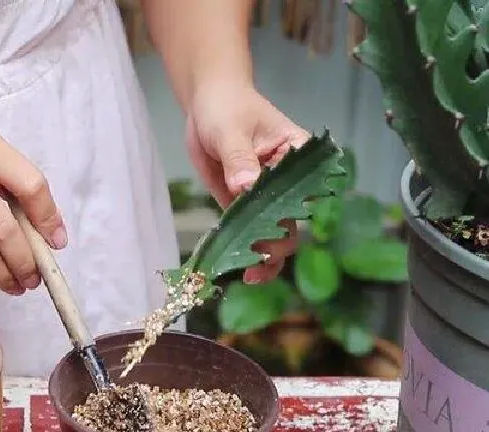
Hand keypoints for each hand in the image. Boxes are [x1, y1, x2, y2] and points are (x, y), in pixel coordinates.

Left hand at [186, 82, 309, 284]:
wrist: (205, 104)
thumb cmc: (226, 107)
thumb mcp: (231, 129)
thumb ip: (239, 158)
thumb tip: (246, 187)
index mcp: (297, 159)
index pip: (307, 192)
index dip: (297, 216)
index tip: (280, 233)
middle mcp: (286, 182)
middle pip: (290, 220)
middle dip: (276, 246)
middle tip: (257, 264)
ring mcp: (264, 196)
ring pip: (270, 232)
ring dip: (261, 256)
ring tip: (249, 276)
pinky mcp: (240, 203)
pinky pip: (245, 230)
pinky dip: (241, 249)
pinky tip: (234, 266)